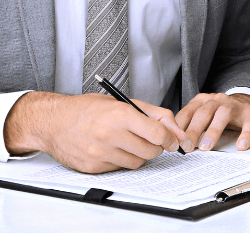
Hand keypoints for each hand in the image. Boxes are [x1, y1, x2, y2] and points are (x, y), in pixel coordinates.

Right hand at [4, 92, 186, 172]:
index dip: (169, 138)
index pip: (158, 134)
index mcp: (121, 116)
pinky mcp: (92, 167)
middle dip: (155, 147)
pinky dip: (120, 161)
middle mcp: (110, 135)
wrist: (52, 122)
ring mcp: (100, 153)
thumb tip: (176, 128)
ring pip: (137, 163)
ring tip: (128, 143)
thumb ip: (153, 113)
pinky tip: (112, 149)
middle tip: (149, 140)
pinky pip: (119, 168)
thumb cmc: (87, 110)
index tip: (171, 139)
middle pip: (151, 151)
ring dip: (138, 155)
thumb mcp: (122, 102)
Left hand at [176, 93, 249, 151]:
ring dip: (213, 131)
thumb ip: (191, 124)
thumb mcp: (204, 115)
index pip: (188, 112)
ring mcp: (236, 106)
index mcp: (203, 101)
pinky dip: (245, 135)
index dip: (179, 127)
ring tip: (206, 147)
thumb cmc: (223, 114)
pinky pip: (249, 125)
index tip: (173, 142)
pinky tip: (241, 146)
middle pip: (204, 112)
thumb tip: (174, 143)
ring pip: (223, 115)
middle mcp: (219, 100)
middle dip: (193, 130)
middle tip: (187, 147)